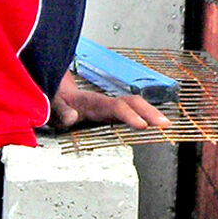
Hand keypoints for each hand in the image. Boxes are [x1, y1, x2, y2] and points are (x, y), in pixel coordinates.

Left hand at [49, 72, 170, 131]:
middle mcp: (104, 102)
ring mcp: (107, 107)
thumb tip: (72, 119)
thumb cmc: (53, 99)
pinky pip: (129, 112)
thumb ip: (60, 110)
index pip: (116, 107)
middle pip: (132, 102)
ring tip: (166, 124)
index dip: (130, 115)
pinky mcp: (108, 112)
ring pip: (134, 105)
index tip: (143, 126)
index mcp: (92, 102)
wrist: (52, 92)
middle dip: (150, 111)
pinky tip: (153, 123)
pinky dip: (144, 115)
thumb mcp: (51, 105)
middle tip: (165, 124)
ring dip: (151, 113)